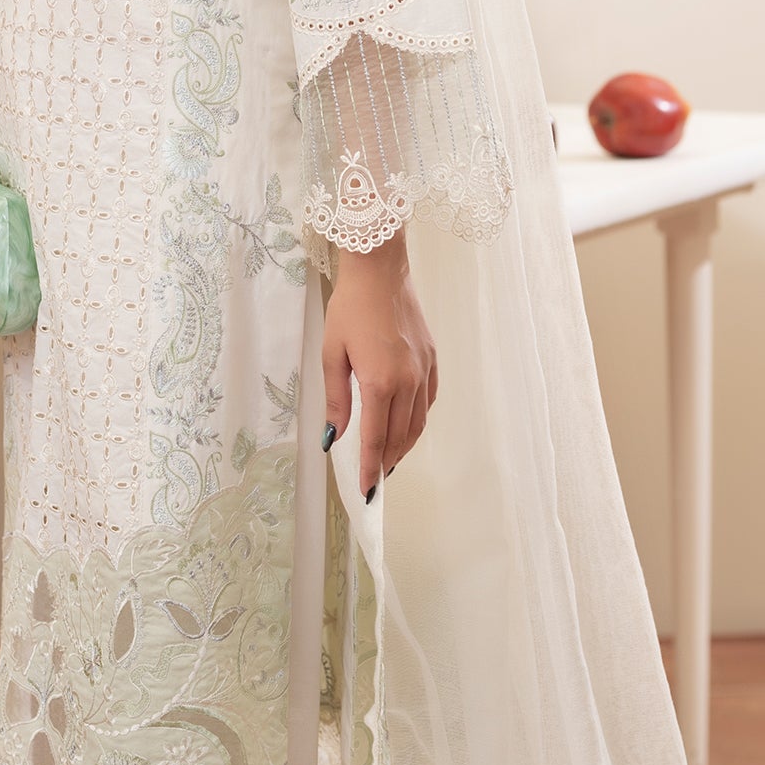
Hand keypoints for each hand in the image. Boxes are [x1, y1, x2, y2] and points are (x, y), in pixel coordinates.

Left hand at [321, 228, 436, 499]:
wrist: (380, 271)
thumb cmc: (349, 308)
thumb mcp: (331, 353)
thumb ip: (335, 399)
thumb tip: (335, 437)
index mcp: (380, 383)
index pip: (375, 440)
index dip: (370, 470)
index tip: (367, 492)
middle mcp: (408, 382)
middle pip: (399, 437)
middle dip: (386, 463)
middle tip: (375, 480)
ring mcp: (424, 371)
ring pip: (417, 424)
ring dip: (404, 447)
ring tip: (389, 460)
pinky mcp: (432, 359)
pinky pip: (428, 401)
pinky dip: (417, 421)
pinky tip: (406, 426)